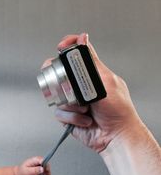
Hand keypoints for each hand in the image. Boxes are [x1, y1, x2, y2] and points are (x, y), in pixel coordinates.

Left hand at [15, 156, 50, 174]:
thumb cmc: (22, 172)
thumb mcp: (28, 172)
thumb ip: (35, 170)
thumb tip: (42, 169)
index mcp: (34, 160)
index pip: (42, 160)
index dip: (45, 165)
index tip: (45, 170)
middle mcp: (38, 162)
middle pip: (46, 165)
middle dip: (47, 172)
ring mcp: (40, 166)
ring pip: (47, 170)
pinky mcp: (41, 170)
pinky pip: (46, 173)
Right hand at [43, 33, 142, 152]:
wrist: (114, 136)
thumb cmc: (118, 110)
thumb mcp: (105, 80)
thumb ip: (91, 61)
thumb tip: (83, 38)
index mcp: (89, 74)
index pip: (73, 54)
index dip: (65, 48)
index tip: (61, 47)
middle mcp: (78, 85)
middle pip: (57, 73)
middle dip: (61, 81)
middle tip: (71, 88)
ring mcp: (71, 100)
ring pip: (57, 95)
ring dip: (72, 104)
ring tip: (86, 108)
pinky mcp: (66, 115)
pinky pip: (59, 112)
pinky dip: (73, 117)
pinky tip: (85, 119)